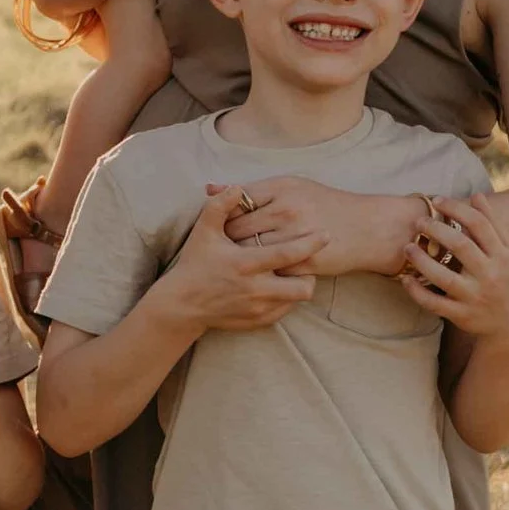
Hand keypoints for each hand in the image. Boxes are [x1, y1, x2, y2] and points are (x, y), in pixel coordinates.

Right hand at [158, 187, 317, 331]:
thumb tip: (238, 188)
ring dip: (300, 285)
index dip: (309, 244)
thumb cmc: (195, 264)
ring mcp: (258, 308)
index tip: (326, 234)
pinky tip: (278, 286)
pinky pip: (286, 311)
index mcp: (245, 263)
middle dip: (311, 272)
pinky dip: (287, 298)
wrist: (182, 305)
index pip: (287, 254)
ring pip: (297, 300)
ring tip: (294, 272)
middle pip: (302, 286)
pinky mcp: (258, 321)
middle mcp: (255, 289)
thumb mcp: (204, 232)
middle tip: (306, 259)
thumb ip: (220, 206)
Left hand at [224, 180, 426, 278]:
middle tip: (219, 247)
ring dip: (239, 258)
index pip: (237, 200)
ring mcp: (296, 237)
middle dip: (225, 240)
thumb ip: (252, 190)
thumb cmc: (325, 204)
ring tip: (234, 260)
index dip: (223, 214)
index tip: (218, 223)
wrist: (366, 227)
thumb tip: (209, 188)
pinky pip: (270, 270)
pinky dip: (260, 272)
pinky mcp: (304, 263)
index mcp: (282, 188)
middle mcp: (287, 210)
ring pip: (251, 251)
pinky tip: (255, 272)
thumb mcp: (291, 187)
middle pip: (238, 228)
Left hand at [401, 196, 508, 345]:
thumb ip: (493, 224)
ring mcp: (475, 297)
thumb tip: (476, 195)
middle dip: (436, 230)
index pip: (479, 225)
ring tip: (407, 247)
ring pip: (444, 278)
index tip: (437, 201)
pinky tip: (405, 279)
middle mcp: (490, 275)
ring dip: (422, 260)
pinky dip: (418, 292)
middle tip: (418, 221)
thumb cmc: (508, 278)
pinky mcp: (462, 316)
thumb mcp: (508, 251)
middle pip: (461, 246)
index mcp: (502, 256)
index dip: (457, 209)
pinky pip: (435, 303)